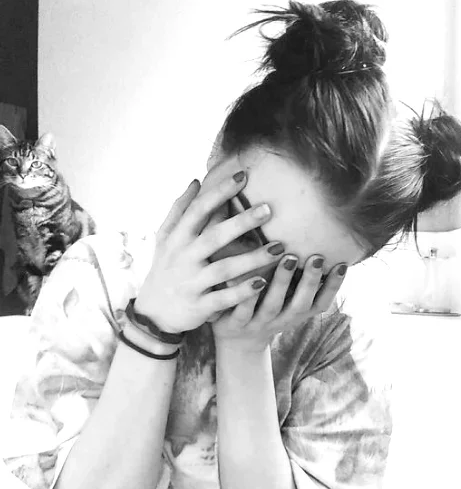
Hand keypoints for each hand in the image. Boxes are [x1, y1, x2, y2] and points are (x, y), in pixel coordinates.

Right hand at [134, 172, 284, 333]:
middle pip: (214, 237)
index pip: (198, 210)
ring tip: (279, 248)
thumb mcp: (164, 238)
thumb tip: (196, 181)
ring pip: (224, 269)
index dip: (219, 192)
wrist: (153, 313)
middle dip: (241, 222)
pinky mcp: (199, 307)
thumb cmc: (165, 268)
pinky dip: (243, 291)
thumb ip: (179, 209)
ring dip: (252, 258)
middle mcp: (183, 259)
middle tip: (269, 209)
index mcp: (176, 239)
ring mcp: (191, 284)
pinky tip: (264, 282)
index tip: (243, 175)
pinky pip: (224, 298)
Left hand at [212, 254, 347, 351]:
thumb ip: (300, 277)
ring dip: (282, 282)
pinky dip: (247, 295)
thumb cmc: (266, 307)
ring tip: (289, 258)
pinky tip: (251, 276)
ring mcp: (258, 323)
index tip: (343, 264)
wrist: (235, 341)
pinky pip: (242, 310)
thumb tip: (319, 239)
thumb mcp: (286, 297)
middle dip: (310, 281)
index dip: (333, 286)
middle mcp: (281, 320)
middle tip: (317, 258)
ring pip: (272, 305)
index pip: (321, 303)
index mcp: (296, 314)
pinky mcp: (235, 324)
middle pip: (300, 304)